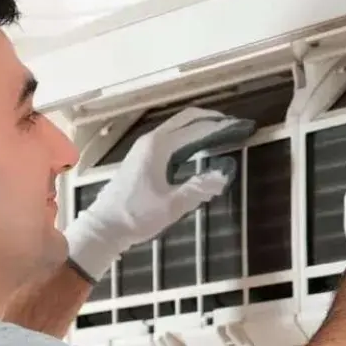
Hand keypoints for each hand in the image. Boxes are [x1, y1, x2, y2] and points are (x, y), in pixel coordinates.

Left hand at [64, 107, 254, 282]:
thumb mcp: (171, 206)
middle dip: (211, 119)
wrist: (104, 226)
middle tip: (235, 125)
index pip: (196, 128)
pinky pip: (171, 138)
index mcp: (158, 146)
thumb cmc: (136, 216)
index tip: (241, 126)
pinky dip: (189, 137)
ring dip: (200, 127)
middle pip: (186, 119)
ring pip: (177, 128)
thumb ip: (198, 188)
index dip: (220, 126)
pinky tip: (200, 148)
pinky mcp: (143, 156)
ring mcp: (145, 147)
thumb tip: (224, 175)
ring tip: (223, 134)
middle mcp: (151, 140)